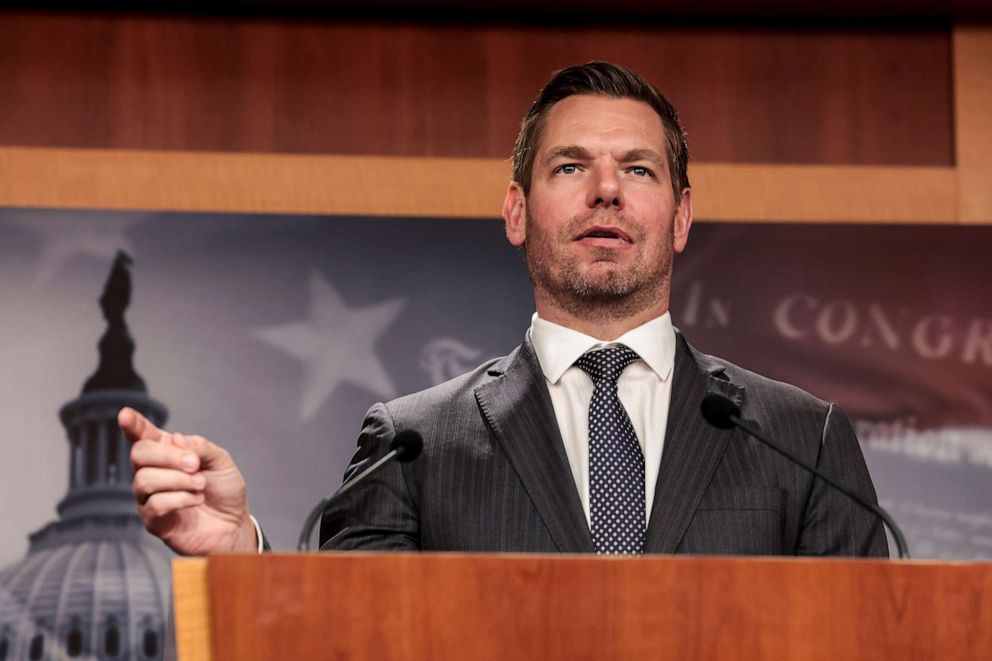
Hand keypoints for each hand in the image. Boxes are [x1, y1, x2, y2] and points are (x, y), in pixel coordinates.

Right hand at [120, 407, 258, 554]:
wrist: (235, 523)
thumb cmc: (224, 489)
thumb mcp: (220, 461)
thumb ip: (199, 447)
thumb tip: (175, 439)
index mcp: (168, 453)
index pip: (143, 436)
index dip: (133, 425)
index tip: (124, 414)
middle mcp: (153, 473)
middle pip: (139, 454)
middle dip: (167, 456)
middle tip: (195, 464)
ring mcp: (149, 498)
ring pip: (144, 480)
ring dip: (178, 480)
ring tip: (201, 484)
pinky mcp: (154, 521)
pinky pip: (154, 505)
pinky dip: (180, 499)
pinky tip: (196, 499)